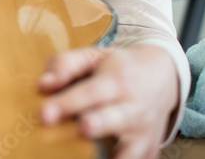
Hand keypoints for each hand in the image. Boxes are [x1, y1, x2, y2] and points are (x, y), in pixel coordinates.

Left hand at [39, 44, 179, 158]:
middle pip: (116, 119)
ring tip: (89, 157)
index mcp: (116, 81)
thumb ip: (64, 65)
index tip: (44, 114)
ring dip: (114, 158)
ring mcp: (144, 133)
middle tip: (83, 127)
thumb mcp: (92, 55)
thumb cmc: (117, 67)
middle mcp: (133, 108)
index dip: (67, 104)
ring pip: (131, 152)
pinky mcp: (150, 151)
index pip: (89, 92)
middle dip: (99, 124)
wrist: (161, 75)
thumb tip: (43, 85)